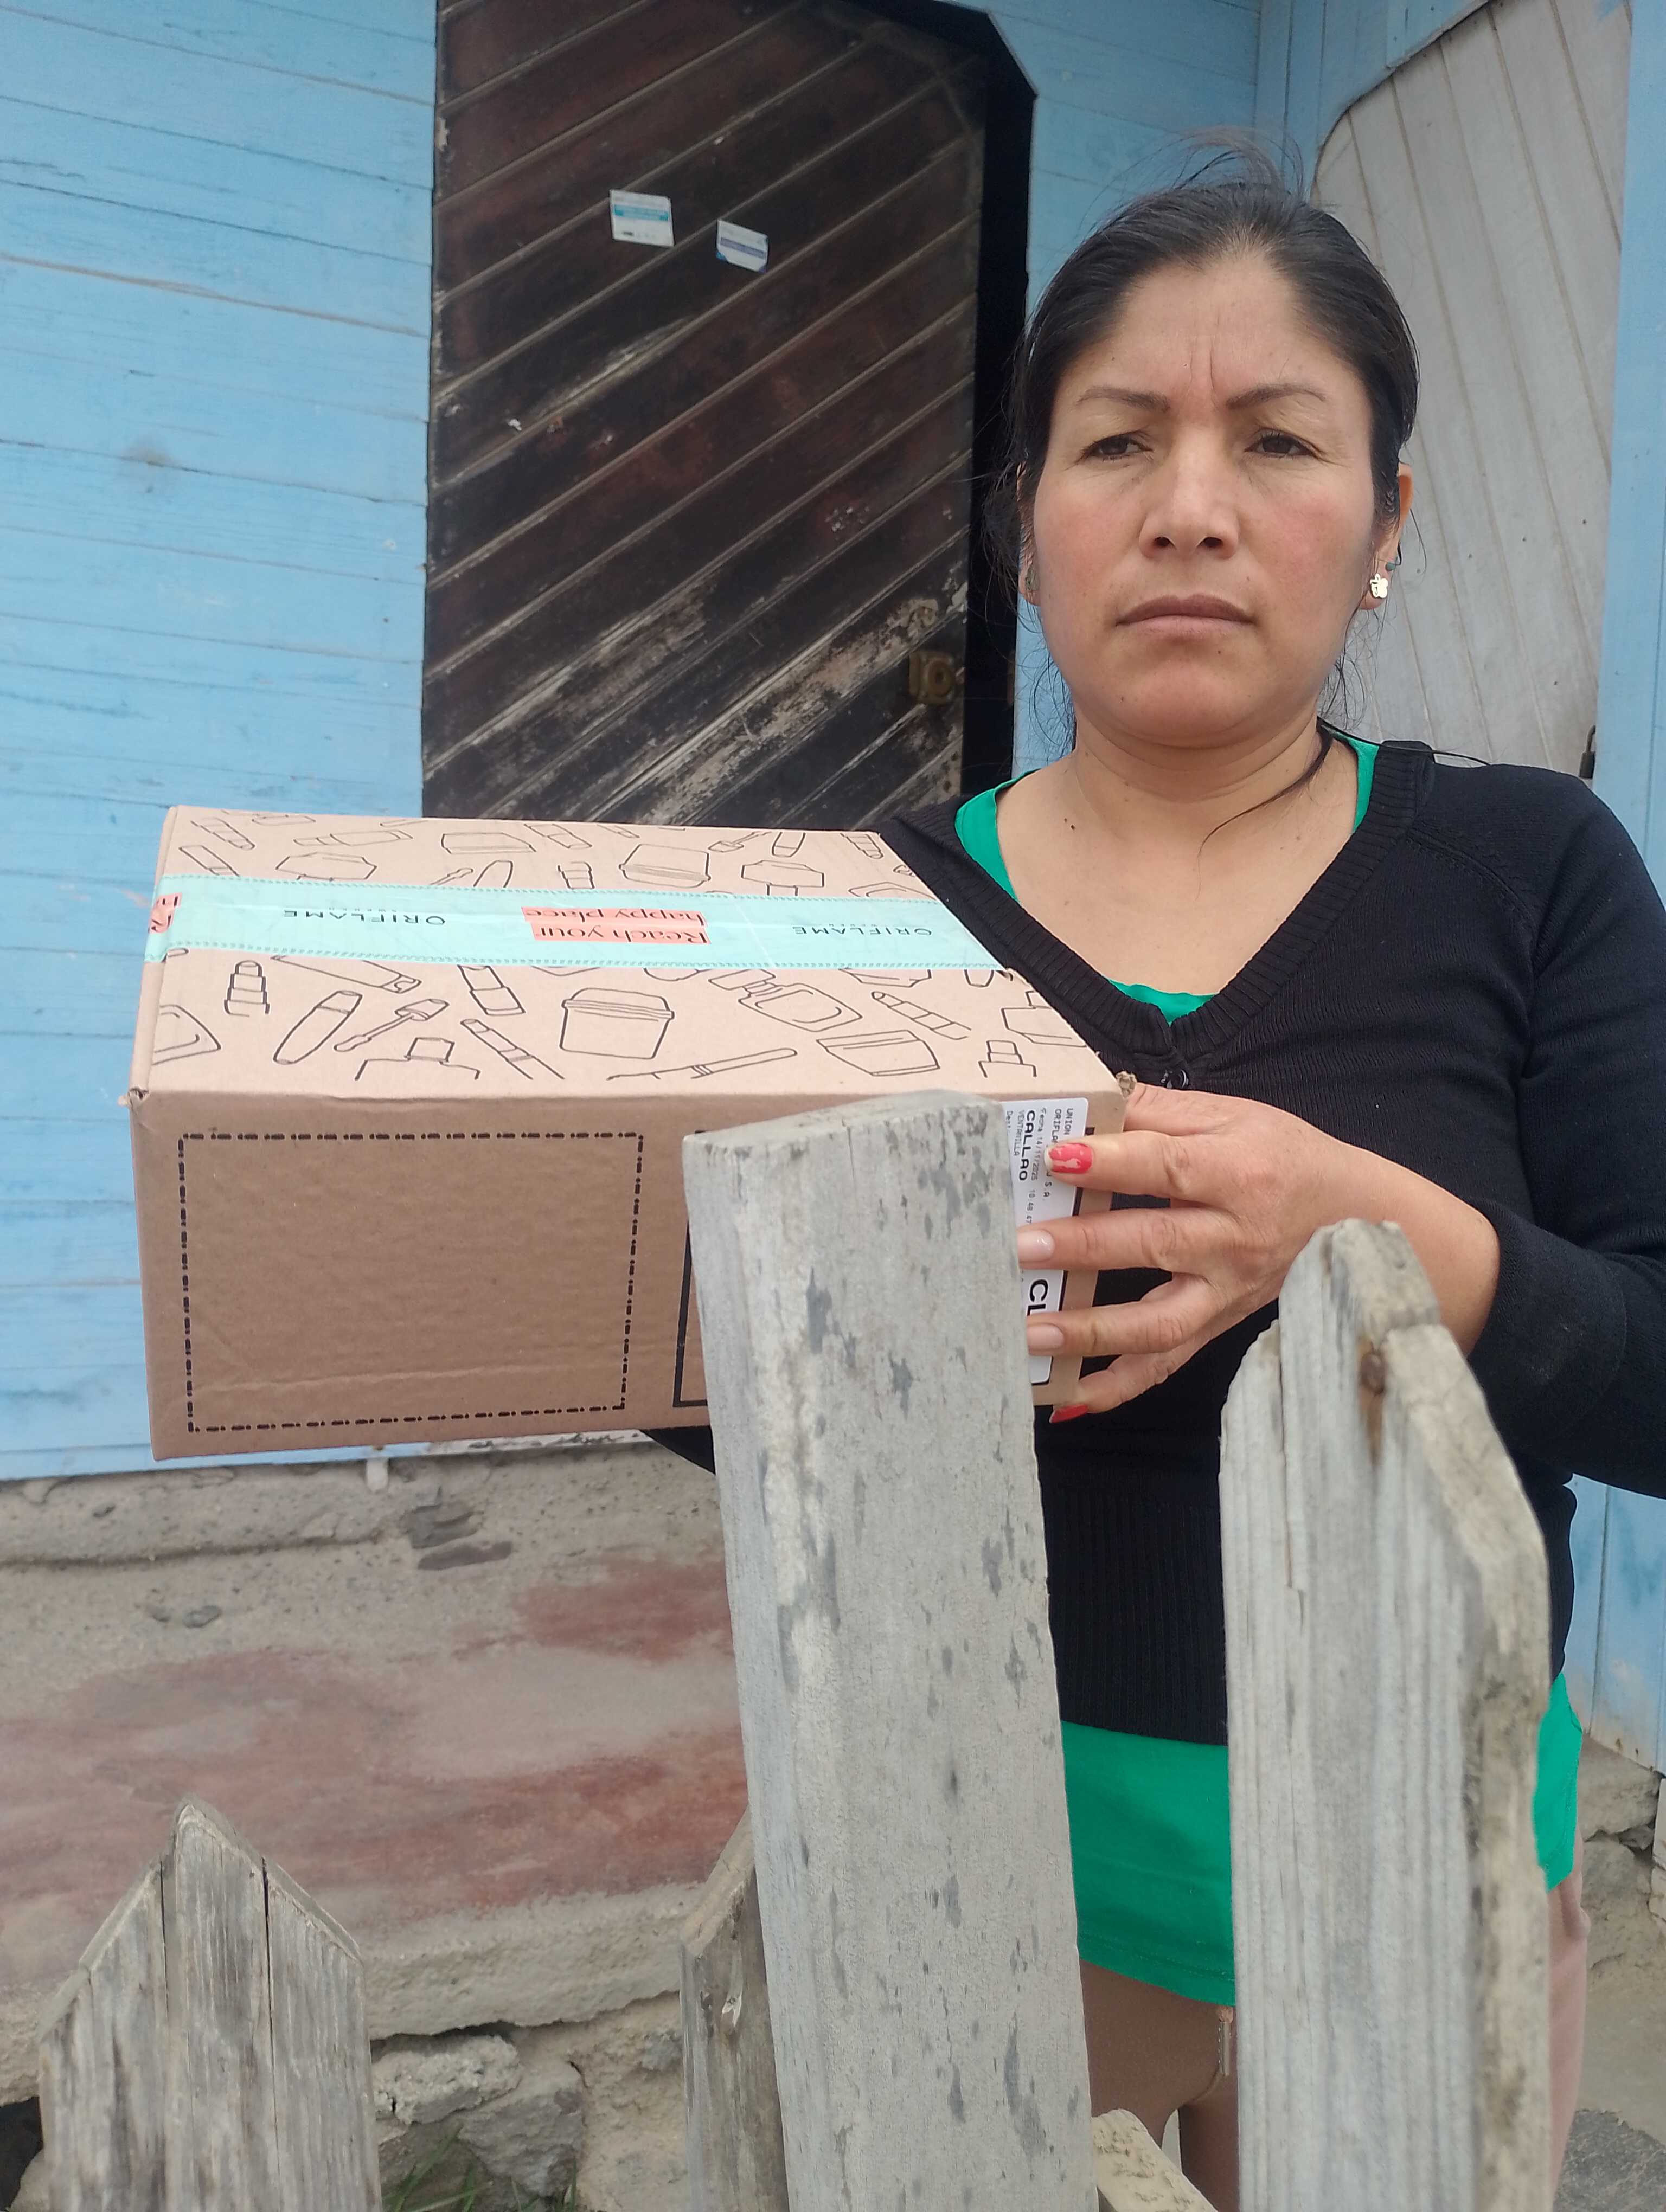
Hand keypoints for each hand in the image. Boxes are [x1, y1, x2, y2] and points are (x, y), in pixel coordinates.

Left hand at [1018, 1083, 1498, 1413]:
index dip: (1111, 1164)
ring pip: (1159, 1321)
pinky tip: (1069, 1400)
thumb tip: (1087, 1102)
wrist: (1355, 1215)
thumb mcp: (1232, 1115)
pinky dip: (1119, 1387)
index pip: (1168, 1168)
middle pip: (1155, 1245)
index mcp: (1241, 1173)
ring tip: (1029, 1331)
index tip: (1052, 1157)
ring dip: (1090, 1331)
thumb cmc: (1283, 1155)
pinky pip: (1169, 1364)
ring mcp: (1228, 1293)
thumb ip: (1157, 1112)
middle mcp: (1236, 1240)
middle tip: (1019, 1245)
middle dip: (1082, 1246)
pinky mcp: (1220, 1326)